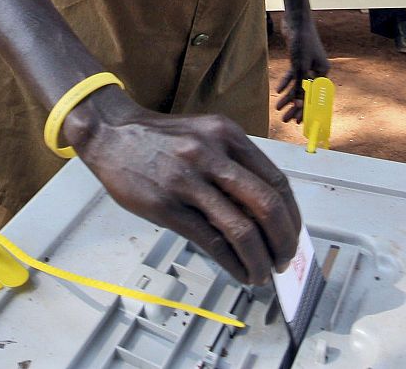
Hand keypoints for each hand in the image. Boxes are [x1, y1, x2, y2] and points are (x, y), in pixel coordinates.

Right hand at [66, 89, 300, 284]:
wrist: (111, 133)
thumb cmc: (160, 138)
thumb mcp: (204, 136)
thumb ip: (233, 164)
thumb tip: (264, 212)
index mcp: (227, 135)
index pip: (276, 181)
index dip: (291, 215)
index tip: (293, 234)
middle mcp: (212, 154)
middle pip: (266, 205)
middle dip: (283, 241)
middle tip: (284, 260)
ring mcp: (188, 180)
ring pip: (241, 228)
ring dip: (259, 259)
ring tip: (262, 273)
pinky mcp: (167, 206)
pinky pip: (210, 241)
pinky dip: (232, 263)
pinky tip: (239, 271)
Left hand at [275, 15, 328, 124]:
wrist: (296, 21)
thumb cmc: (302, 42)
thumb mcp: (300, 67)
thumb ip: (299, 87)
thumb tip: (298, 106)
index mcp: (323, 73)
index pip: (315, 97)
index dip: (307, 111)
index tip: (299, 122)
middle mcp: (317, 70)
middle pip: (306, 93)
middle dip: (295, 107)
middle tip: (285, 119)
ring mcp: (307, 65)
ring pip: (298, 85)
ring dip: (288, 97)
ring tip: (278, 108)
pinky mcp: (298, 59)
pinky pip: (293, 75)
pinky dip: (286, 82)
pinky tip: (278, 90)